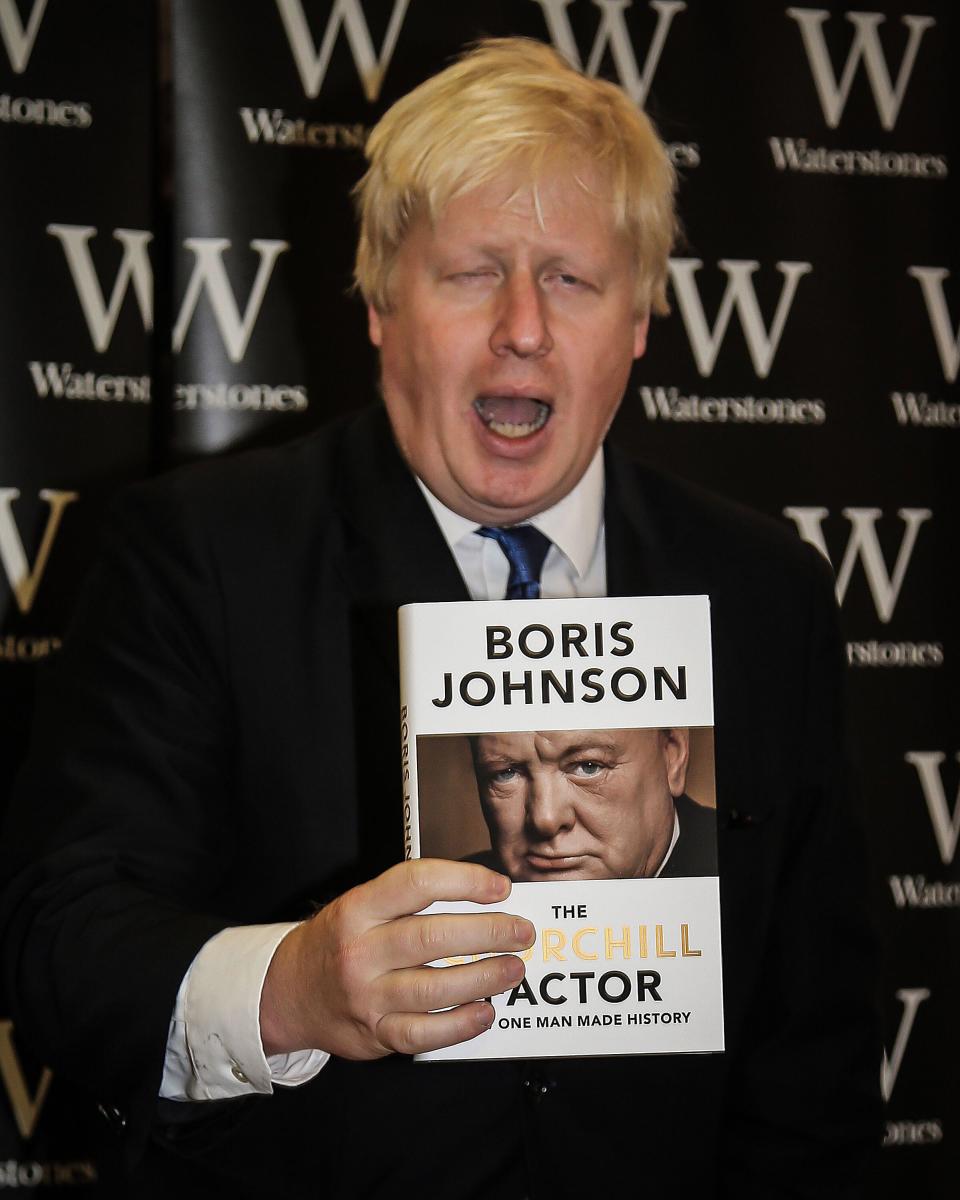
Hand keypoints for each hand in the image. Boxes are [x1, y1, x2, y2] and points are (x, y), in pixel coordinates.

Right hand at [259, 859, 533, 1058]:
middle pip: (432, 938)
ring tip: (514, 968)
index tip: (500, 887)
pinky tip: (485, 1011)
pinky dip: (460, 1024)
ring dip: (484, 978)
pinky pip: (424, 1033)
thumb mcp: (362, 905)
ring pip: (434, 988)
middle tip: (522, 932)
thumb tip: (485, 897)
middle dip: (488, 933)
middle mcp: (360, 951)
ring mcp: (366, 996)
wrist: (290, 991)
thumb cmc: (340, 940)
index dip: (464, 882)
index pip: (416, 884)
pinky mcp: (374, 1034)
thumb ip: (411, 900)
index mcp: (359, 908)